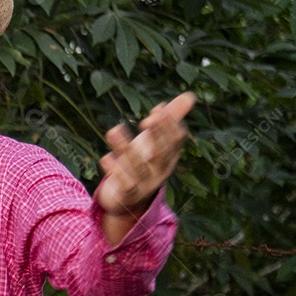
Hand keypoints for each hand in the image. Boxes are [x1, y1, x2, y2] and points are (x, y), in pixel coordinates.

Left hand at [98, 92, 193, 216]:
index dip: (168, 125)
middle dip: (156, 137)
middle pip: (161, 153)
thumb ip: (169, 120)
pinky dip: (115, 171)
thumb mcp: (152, 142)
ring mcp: (145, 185)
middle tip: (146, 120)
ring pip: (137, 167)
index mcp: (169, 157)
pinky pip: (124, 184)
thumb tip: (190, 95)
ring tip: (113, 130)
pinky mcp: (128, 195)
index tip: (156, 109)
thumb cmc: (141, 163)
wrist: (125, 200)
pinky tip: (105, 157)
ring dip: (124, 147)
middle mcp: (160, 171)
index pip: (176, 141)